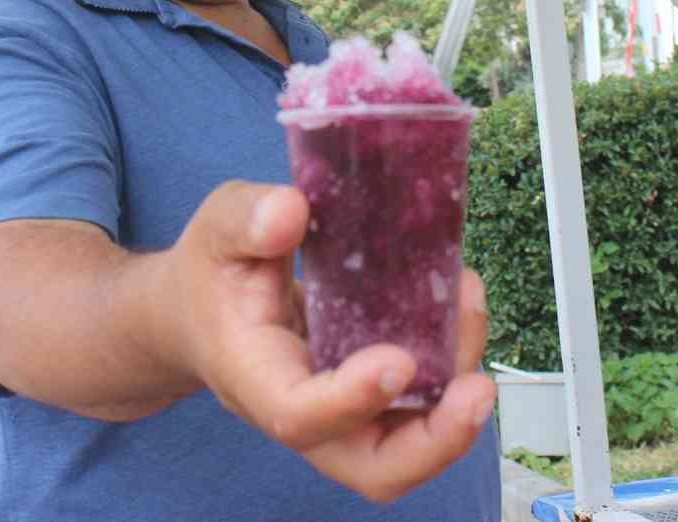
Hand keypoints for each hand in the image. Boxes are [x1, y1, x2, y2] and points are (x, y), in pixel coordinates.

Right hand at [162, 181, 494, 502]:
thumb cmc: (210, 274)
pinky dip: (451, 368)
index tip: (398, 360)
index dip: (352, 401)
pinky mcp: (369, 395)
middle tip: (478, 390)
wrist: (199, 312)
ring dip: (455, 398)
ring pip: (407, 443)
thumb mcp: (216, 230)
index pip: (298, 416)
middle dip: (435, 442)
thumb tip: (291, 210)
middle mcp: (302, 409)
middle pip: (371, 467)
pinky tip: (461, 307)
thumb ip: (246, 219)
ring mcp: (341, 412)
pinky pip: (418, 406)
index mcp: (252, 376)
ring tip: (470, 310)